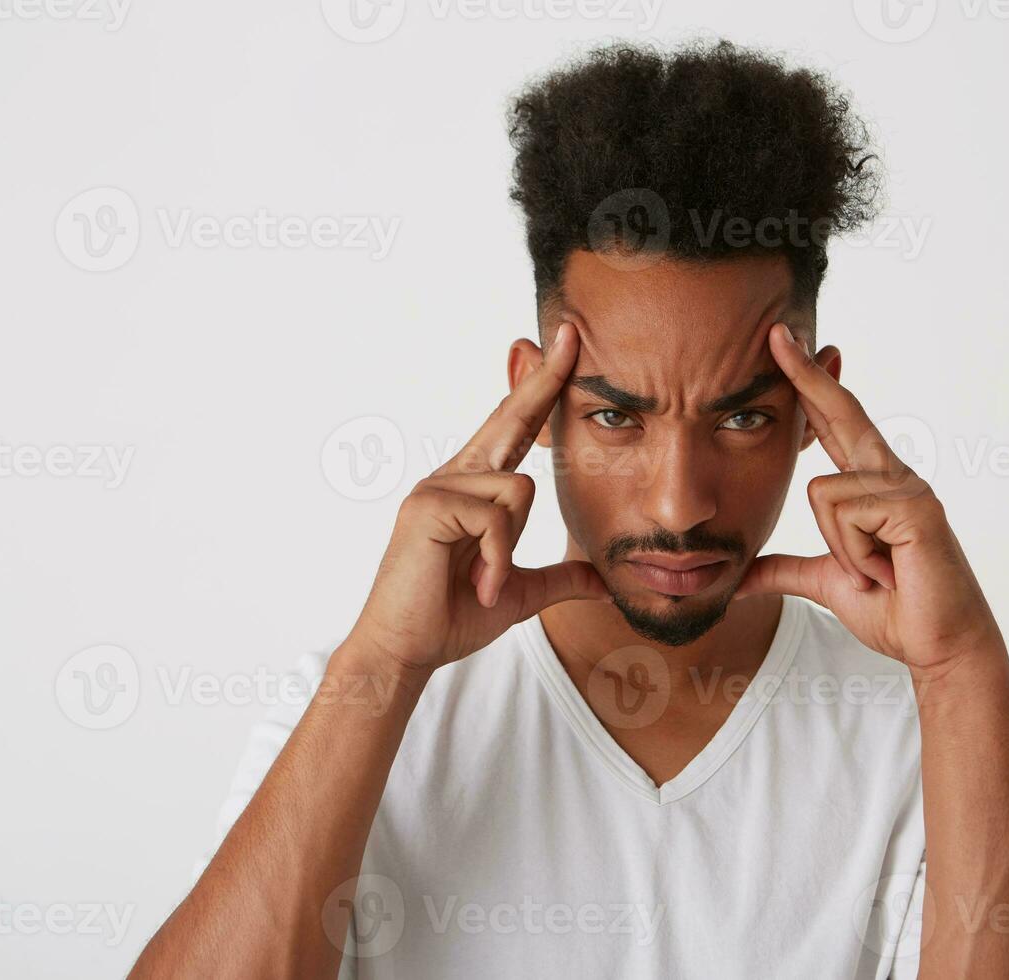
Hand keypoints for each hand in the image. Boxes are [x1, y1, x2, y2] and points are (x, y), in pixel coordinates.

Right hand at [347, 322, 609, 672]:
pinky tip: (478, 582)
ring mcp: (437, 486)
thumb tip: (602, 581)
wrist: (407, 651)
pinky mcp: (428, 506)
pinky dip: (496, 557)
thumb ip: (559, 579)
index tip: (566, 348)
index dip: (540, 389)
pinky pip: (494, 518)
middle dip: (544, 378)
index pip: (514, 429)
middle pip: (510, 419)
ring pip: (517, 490)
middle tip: (571, 331)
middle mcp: (452, 476)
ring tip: (485, 580)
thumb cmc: (451, 617)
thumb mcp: (519, 593)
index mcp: (473, 489)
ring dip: (510, 548)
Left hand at [733, 323, 1004, 675]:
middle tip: (774, 330)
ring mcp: (907, 489)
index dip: (809, 386)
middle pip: (842, 413)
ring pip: (823, 493)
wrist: (939, 647)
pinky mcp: (915, 508)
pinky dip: (856, 555)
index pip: (834, 424)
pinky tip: (885, 572)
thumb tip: (741, 578)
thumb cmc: (895, 610)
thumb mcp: (828, 583)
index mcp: (872, 485)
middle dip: (806, 373)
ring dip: (840, 550)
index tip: (783, 347)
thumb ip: (786, 571)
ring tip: (874, 573)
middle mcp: (892, 475)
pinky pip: (848, 514)